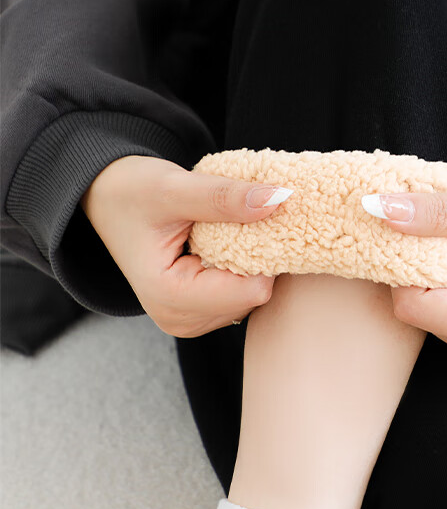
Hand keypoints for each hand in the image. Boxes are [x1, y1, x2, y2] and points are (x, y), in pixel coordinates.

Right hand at [79, 155, 292, 336]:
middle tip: (247, 216)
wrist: (106, 199)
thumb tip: (277, 199)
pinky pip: (242, 294)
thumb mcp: (175, 187)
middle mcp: (180, 320)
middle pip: (256, 295)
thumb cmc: (131, 191)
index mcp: (170, 297)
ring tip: (230, 228)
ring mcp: (190, 321)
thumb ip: (224, 197)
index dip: (268, 250)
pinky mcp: (199, 313)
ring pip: (253, 296)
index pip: (254, 289)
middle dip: (261, 256)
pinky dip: (243, 267)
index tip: (267, 216)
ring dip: (253, 260)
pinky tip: (227, 243)